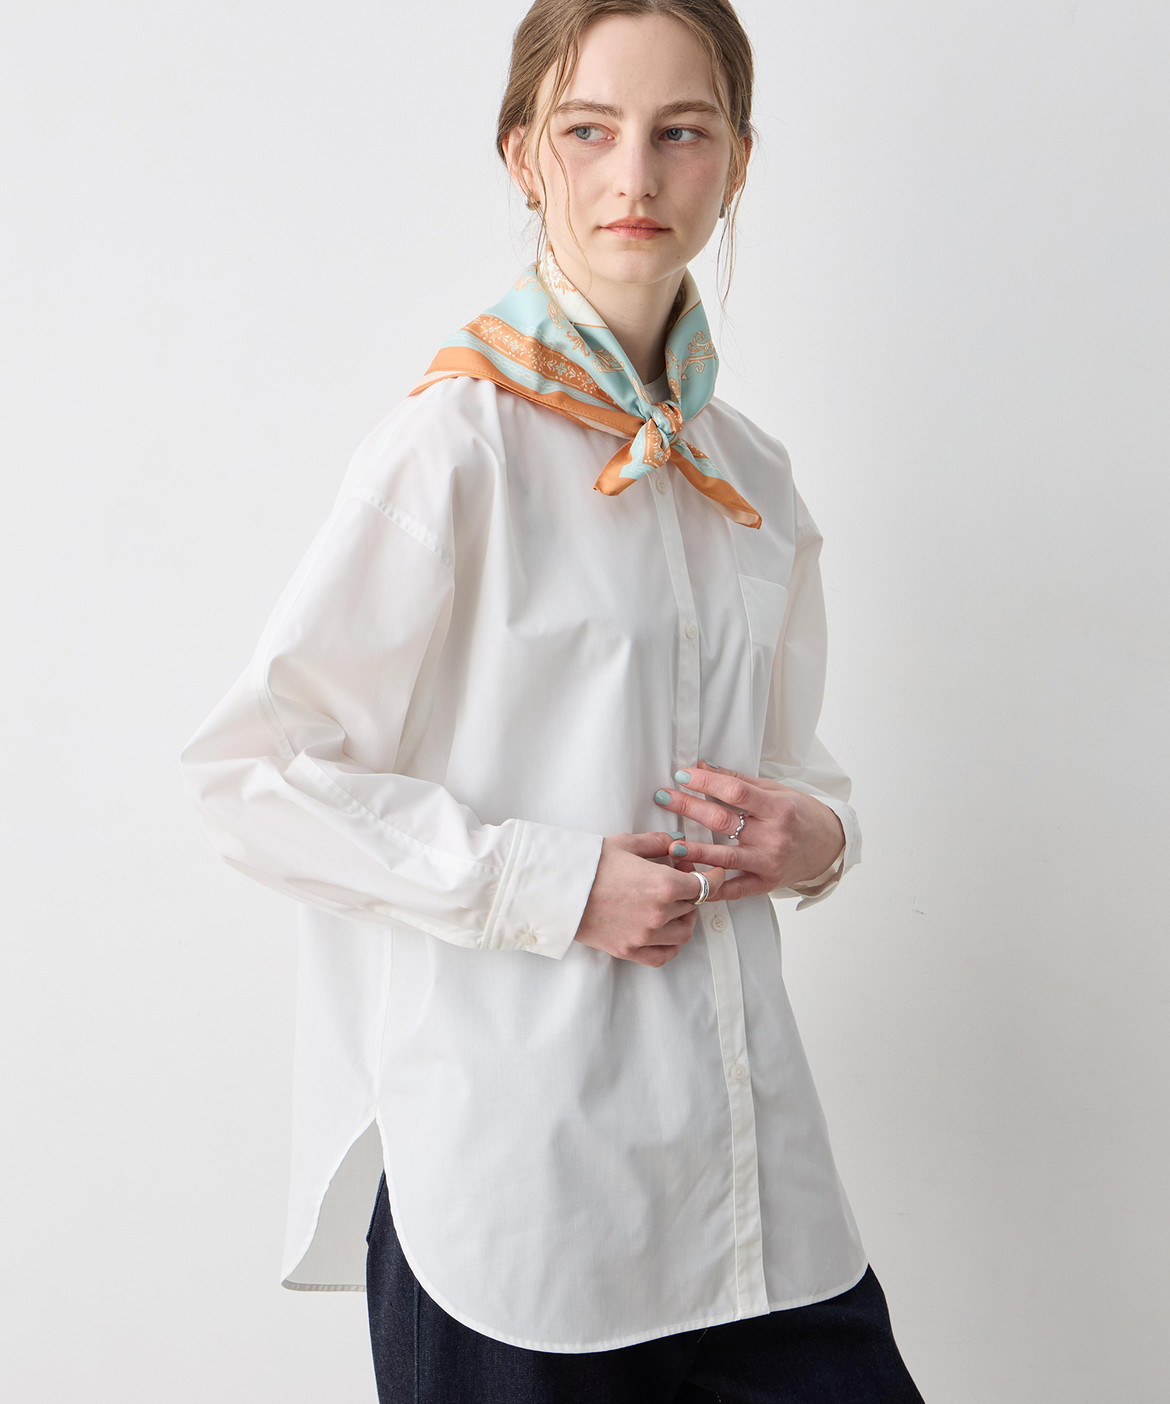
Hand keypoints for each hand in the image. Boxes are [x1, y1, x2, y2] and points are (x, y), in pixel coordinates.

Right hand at [574, 831, 726, 966]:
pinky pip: (664, 955)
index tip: (713, 872)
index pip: (705, 885)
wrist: (557, 890)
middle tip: (678, 880)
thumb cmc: (590, 863)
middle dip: (691, 892)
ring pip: (683, 932)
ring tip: (672, 906)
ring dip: (683, 918)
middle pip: (693, 906)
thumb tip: (677, 841)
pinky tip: (664, 931)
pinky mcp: (629, 951)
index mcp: (663, 885)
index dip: (713, 876)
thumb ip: (658, 842)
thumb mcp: (626, 844)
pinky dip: (670, 945)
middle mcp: (659, 914)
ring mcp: (645, 936)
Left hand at [652, 761, 844, 901]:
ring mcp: (768, 863)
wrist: (828, 847)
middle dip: (689, 808)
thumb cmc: (800, 815)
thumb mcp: (776, 791)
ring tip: (671, 845)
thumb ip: (738, 781)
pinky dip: (710, 886)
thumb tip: (703, 767)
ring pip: (725, 858)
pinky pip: (733, 889)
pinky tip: (689, 878)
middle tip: (664, 798)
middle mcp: (773, 836)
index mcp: (777, 808)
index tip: (683, 775)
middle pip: (723, 822)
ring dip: (695, 852)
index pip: (735, 792)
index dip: (706, 783)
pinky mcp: (764, 885)